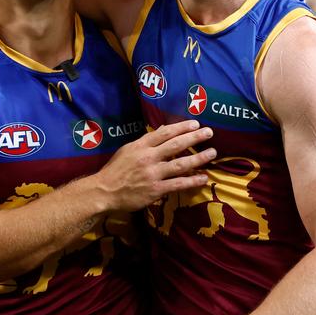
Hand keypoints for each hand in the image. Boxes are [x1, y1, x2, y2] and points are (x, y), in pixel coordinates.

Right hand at [96, 120, 215, 211]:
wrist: (104, 191)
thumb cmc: (115, 170)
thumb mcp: (128, 150)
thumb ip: (146, 141)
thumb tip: (163, 129)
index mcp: (141, 146)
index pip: (165, 133)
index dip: (181, 127)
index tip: (195, 123)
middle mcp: (148, 158)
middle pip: (176, 145)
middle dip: (194, 137)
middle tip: (209, 132)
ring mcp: (153, 174)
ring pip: (180, 164)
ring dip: (199, 158)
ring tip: (212, 152)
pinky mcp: (155, 190)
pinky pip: (178, 184)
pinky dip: (192, 181)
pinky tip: (203, 178)